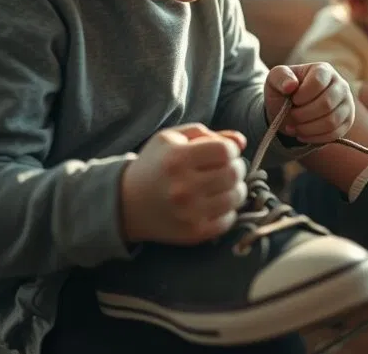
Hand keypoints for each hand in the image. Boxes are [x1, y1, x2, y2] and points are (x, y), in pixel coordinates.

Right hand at [121, 124, 248, 244]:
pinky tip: (214, 203)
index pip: (226, 151)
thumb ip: (207, 134)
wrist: (126, 203)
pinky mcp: (194, 233)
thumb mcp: (172, 139)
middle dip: (235, 167)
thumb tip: (241, 142)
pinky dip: (227, 210)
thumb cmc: (155, 165)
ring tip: (221, 185)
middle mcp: (183, 187)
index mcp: (177, 159)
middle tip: (224, 168)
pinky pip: (229, 219)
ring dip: (235, 188)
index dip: (230, 149)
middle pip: (234, 173)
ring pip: (236, 196)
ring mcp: (189, 213)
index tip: (222, 152)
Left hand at [265, 64, 355, 143]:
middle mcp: (340, 85)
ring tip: (294, 127)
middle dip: (303, 114)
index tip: (292, 100)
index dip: (302, 95)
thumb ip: (280, 77)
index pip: (318, 82)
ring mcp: (347, 104)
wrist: (291, 109)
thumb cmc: (284, 91)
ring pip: (331, 121)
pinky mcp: (347, 121)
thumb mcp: (275, 80)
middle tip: (291, 116)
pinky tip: (302, 134)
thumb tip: (290, 86)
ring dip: (307, 128)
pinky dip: (315, 137)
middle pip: (326, 104)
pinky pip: (335, 134)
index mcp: (324, 70)